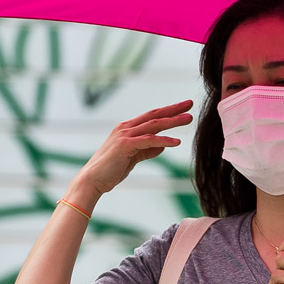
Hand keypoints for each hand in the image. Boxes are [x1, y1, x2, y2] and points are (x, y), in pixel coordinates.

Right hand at [71, 101, 192, 197]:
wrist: (93, 180)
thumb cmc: (111, 170)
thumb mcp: (133, 158)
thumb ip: (147, 150)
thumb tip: (162, 146)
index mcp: (127, 129)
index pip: (152, 116)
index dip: (168, 111)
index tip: (184, 108)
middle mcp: (126, 128)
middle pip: (154, 115)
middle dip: (173, 109)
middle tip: (190, 104)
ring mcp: (125, 135)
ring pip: (154, 125)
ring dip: (173, 121)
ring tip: (189, 119)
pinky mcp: (125, 146)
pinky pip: (149, 141)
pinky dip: (164, 140)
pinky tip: (177, 142)